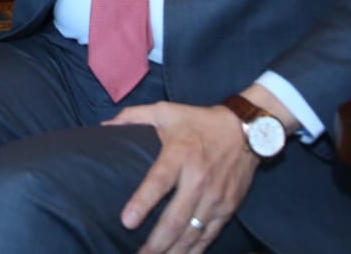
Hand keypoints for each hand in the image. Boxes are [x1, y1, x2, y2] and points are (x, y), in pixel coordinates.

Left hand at [105, 102, 258, 252]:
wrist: (246, 130)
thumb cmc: (199, 120)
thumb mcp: (165, 111)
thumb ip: (133, 117)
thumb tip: (103, 127)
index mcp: (180, 154)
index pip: (160, 181)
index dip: (143, 202)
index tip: (127, 222)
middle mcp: (198, 178)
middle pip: (176, 218)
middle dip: (156, 242)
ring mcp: (215, 197)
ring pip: (192, 233)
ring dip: (173, 251)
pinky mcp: (227, 208)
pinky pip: (209, 236)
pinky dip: (194, 251)